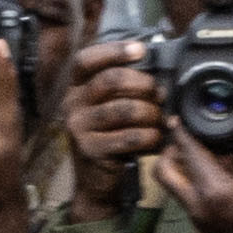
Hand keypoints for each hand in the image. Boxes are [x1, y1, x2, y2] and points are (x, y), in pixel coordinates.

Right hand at [56, 38, 162, 201]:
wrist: (95, 182)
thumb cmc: (109, 139)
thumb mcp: (109, 109)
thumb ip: (124, 90)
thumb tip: (158, 79)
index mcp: (76, 89)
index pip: (86, 60)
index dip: (114, 50)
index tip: (141, 50)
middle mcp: (72, 104)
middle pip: (110, 80)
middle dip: (143, 84)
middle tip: (158, 95)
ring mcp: (79, 128)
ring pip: (124, 109)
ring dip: (150, 113)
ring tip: (160, 120)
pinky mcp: (91, 150)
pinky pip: (130, 137)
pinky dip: (150, 136)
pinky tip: (156, 139)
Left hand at [162, 91, 232, 232]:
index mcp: (214, 192)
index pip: (187, 153)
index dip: (180, 130)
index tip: (175, 114)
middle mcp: (199, 209)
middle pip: (164, 174)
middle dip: (171, 151)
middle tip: (186, 135)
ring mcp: (201, 220)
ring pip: (176, 186)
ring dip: (185, 166)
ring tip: (211, 149)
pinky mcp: (208, 226)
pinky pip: (191, 197)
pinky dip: (199, 180)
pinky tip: (224, 167)